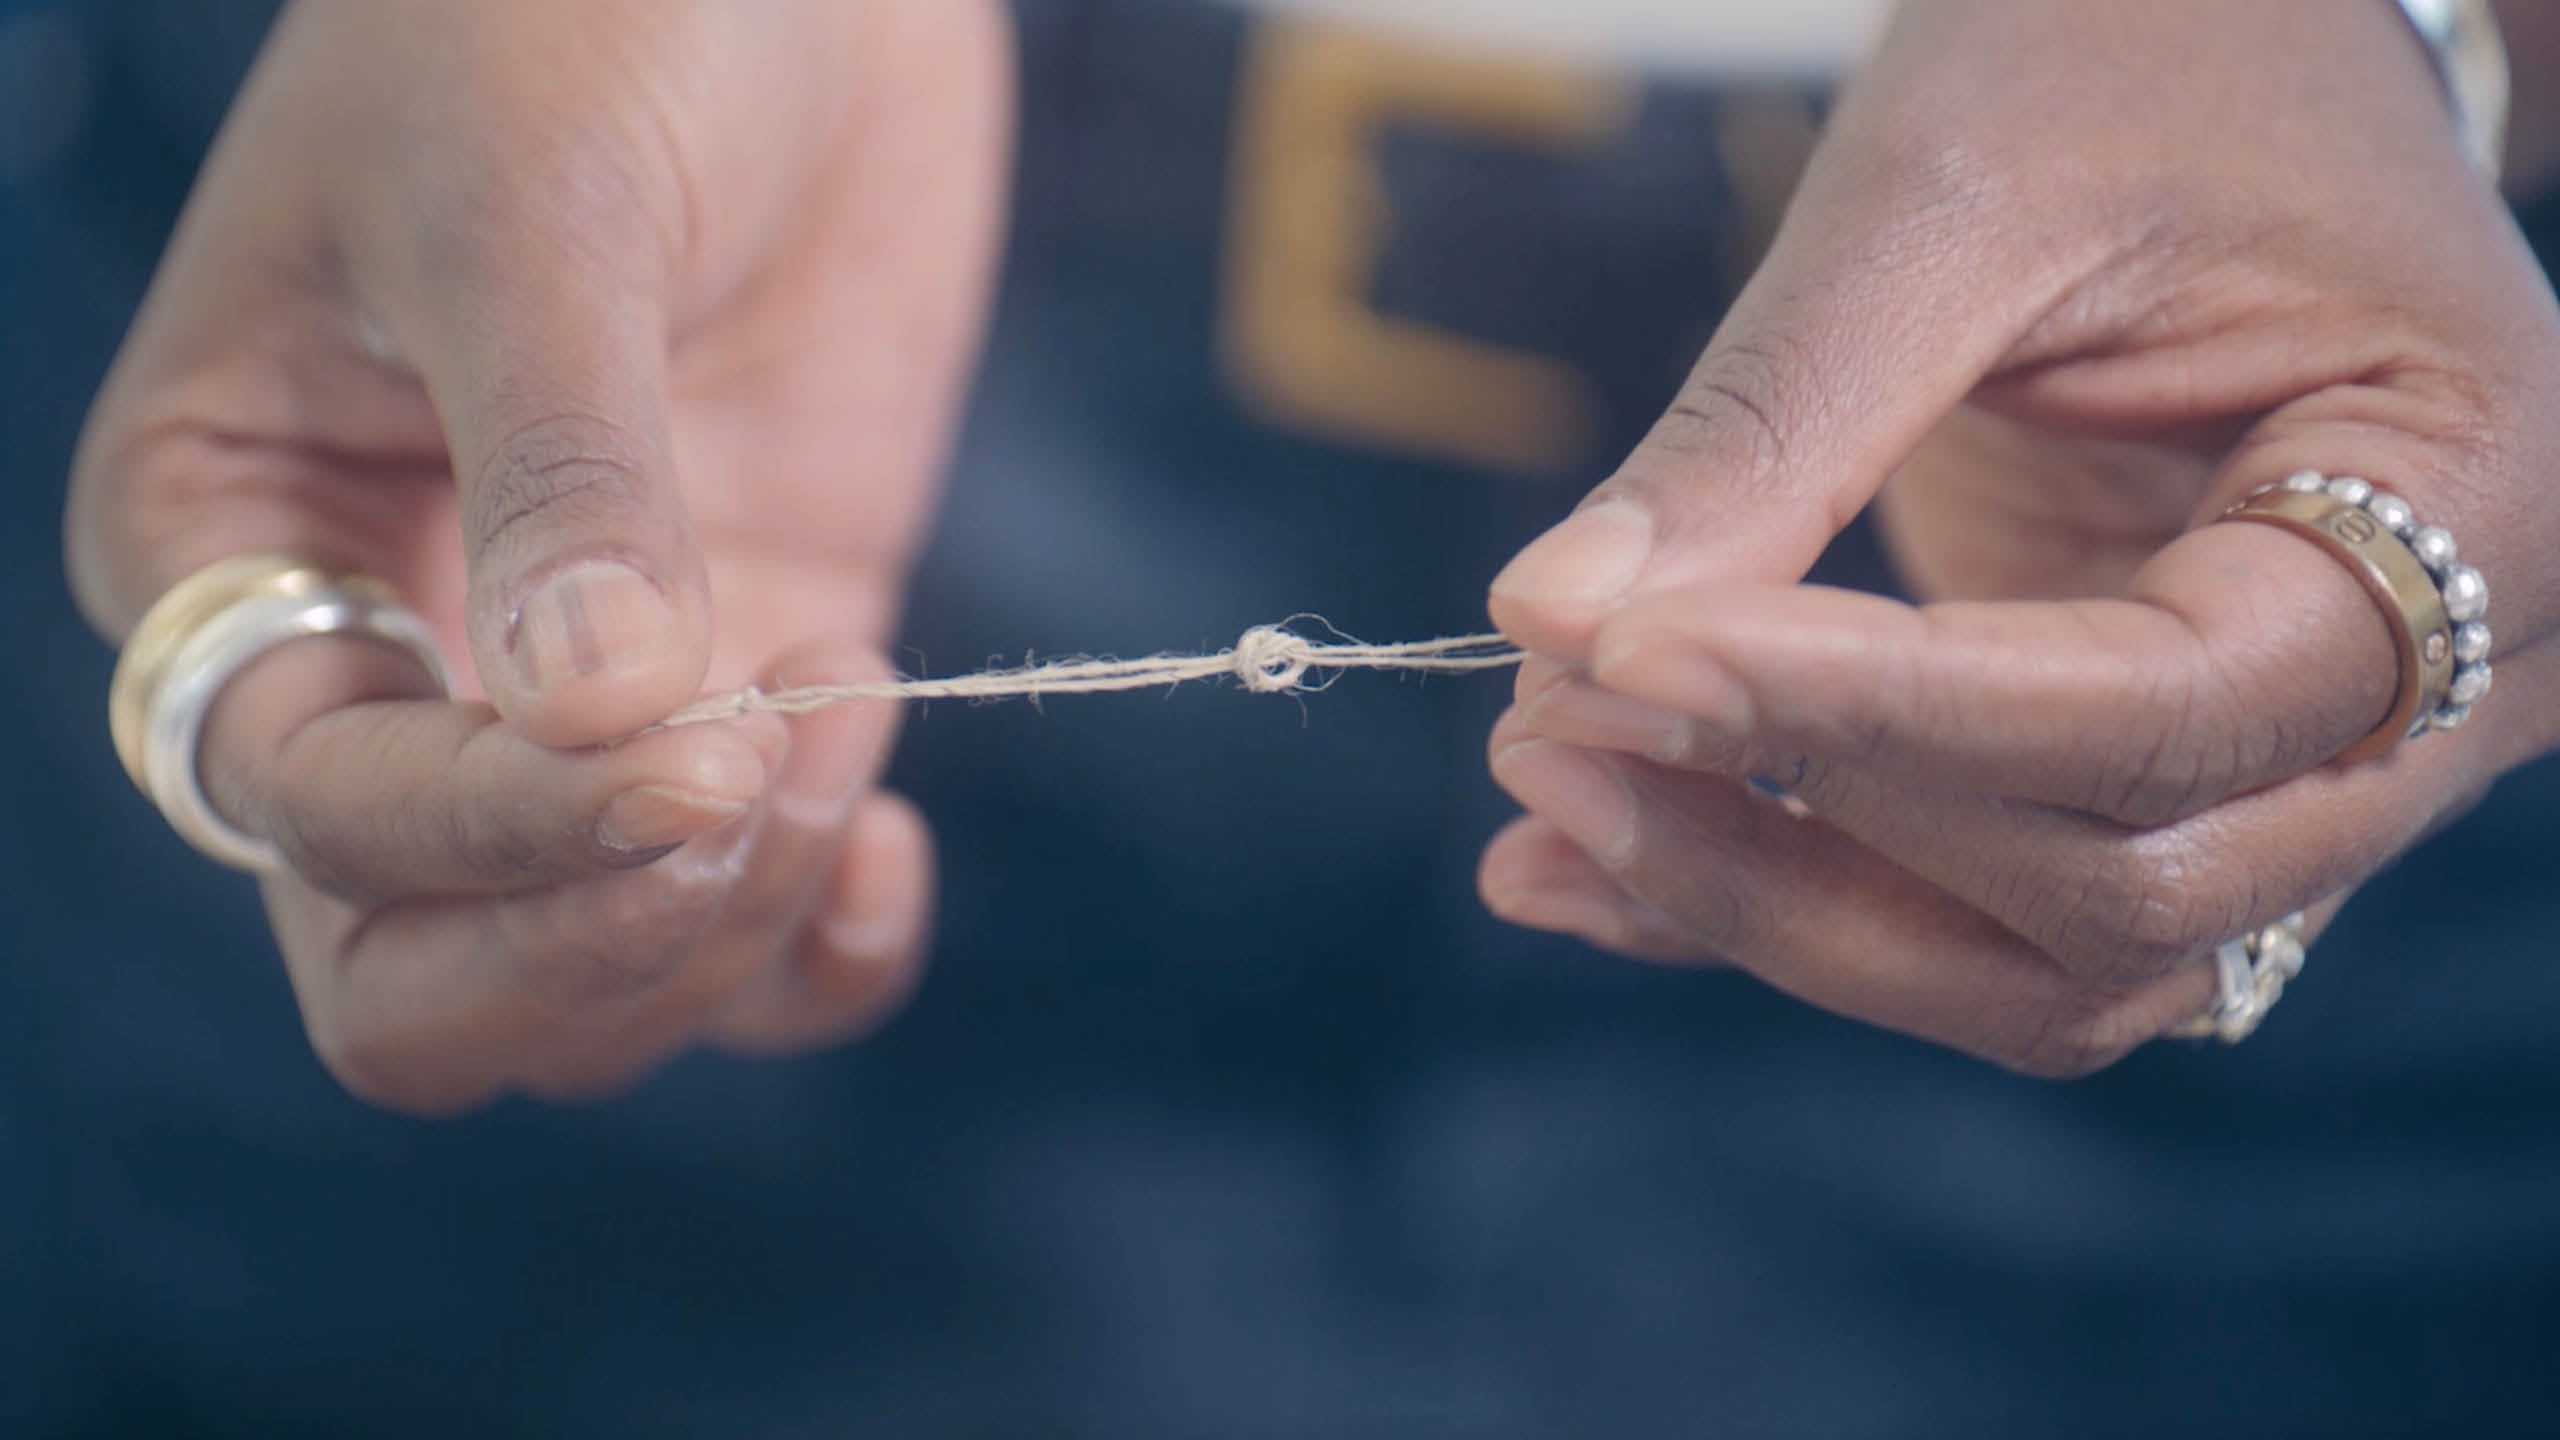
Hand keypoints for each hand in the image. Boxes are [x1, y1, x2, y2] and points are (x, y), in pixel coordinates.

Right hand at [66, 0, 1012, 1111]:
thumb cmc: (578, 11)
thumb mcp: (536, 215)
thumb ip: (562, 472)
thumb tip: (598, 720)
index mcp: (233, 549)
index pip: (328, 825)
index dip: (510, 833)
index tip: (701, 750)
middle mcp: (382, 660)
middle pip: (419, 979)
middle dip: (591, 948)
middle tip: (754, 791)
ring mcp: (575, 691)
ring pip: (595, 977)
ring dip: (734, 922)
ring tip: (850, 706)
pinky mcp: (747, 669)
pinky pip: (751, 907)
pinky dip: (820, 942)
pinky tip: (888, 848)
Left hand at [1479, 0, 2559, 1073]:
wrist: (2203, 42)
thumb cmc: (2134, 54)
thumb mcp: (1954, 199)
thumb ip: (1772, 426)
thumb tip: (1550, 619)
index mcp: (2480, 502)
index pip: (2168, 713)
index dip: (1873, 716)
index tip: (1617, 658)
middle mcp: (2436, 691)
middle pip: (2118, 899)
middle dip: (1808, 842)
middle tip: (1547, 729)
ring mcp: (2299, 757)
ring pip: (2049, 964)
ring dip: (1780, 910)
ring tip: (1540, 808)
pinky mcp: (2149, 768)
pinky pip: (1982, 909)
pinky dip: (1785, 897)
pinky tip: (1584, 868)